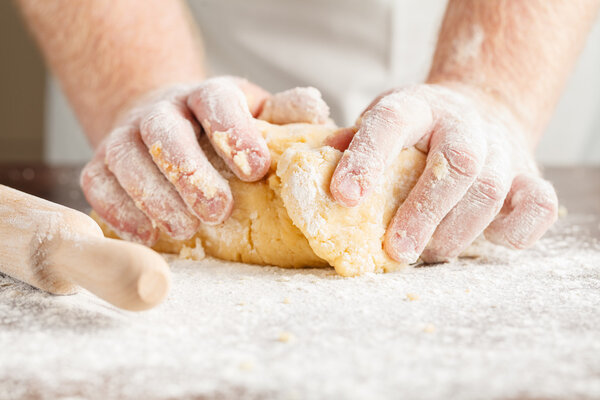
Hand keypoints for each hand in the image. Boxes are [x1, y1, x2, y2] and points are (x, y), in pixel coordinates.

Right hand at [81, 76, 328, 244]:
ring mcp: (126, 135)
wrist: (165, 121)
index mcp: (206, 96)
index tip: (257, 170)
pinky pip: (98, 182)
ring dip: (154, 197)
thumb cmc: (220, 128)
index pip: (216, 102)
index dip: (234, 134)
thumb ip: (285, 114)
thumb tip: (317, 111)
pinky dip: (118, 210)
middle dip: (190, 173)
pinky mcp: (101, 163)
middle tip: (217, 211)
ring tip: (185, 230)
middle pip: (165, 132)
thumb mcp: (257, 115)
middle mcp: (162, 110)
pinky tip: (146, 235)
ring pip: (126, 158)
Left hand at [329, 84, 558, 262]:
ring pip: (489, 193)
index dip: (368, 158)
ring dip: (454, 233)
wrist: (477, 111)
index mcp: (417, 107)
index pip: (392, 123)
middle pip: (456, 164)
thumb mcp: (380, 123)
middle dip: (423, 213)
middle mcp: (464, 123)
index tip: (343, 196)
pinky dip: (515, 231)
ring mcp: (502, 149)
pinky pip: (537, 207)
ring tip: (423, 254)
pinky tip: (486, 242)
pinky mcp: (529, 176)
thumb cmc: (417, 130)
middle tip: (395, 251)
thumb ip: (352, 145)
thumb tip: (316, 174)